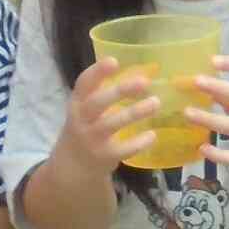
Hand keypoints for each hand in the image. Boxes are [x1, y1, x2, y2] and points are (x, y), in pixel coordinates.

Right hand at [60, 56, 158, 170]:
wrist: (72, 166)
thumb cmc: (86, 129)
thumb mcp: (85, 110)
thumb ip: (102, 93)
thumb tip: (138, 72)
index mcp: (77, 103)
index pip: (83, 84)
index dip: (97, 72)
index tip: (114, 61)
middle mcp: (81, 120)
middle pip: (97, 103)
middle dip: (120, 91)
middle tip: (145, 82)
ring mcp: (91, 139)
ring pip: (111, 124)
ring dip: (134, 112)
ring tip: (156, 102)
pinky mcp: (103, 156)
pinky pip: (122, 149)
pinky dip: (138, 142)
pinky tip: (152, 135)